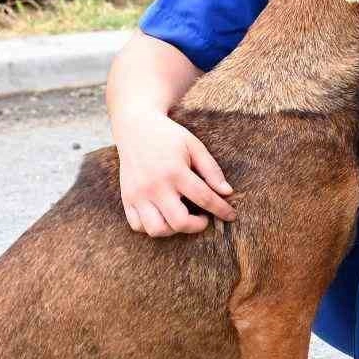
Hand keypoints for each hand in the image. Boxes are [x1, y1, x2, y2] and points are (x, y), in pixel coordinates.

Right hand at [111, 111, 235, 235]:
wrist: (135, 127)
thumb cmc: (169, 137)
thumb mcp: (194, 146)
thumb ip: (211, 170)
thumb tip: (228, 192)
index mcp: (175, 171)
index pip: (204, 198)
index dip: (221, 210)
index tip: (230, 216)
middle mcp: (154, 186)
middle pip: (179, 222)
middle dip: (197, 226)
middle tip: (204, 219)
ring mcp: (138, 195)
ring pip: (156, 229)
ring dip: (174, 230)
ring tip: (183, 218)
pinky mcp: (127, 199)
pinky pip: (137, 226)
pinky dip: (152, 227)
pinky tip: (164, 217)